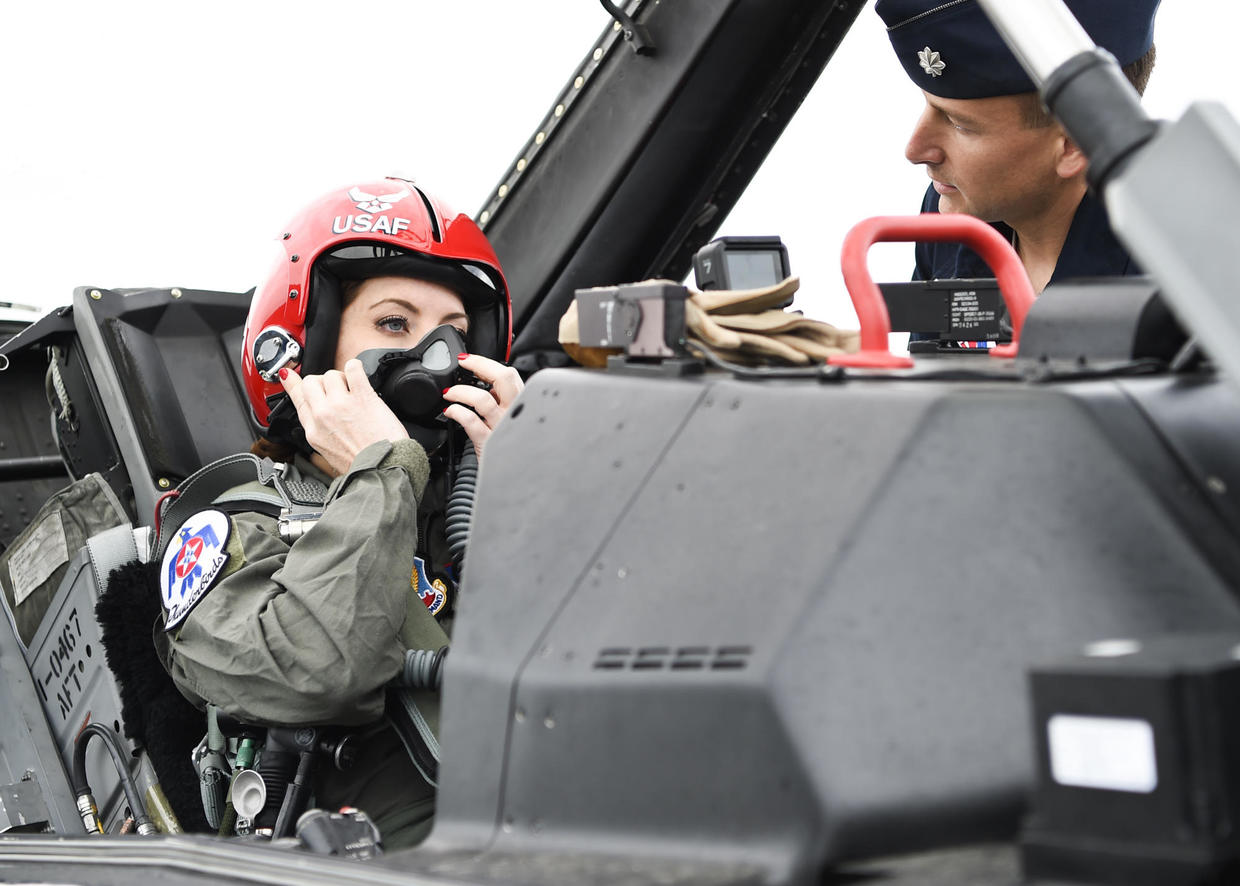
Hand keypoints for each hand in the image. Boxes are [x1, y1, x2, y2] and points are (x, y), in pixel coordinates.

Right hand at [280, 359, 408, 475]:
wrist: (382, 468)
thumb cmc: (363, 465)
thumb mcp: (330, 456)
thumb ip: (323, 435)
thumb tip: (322, 424)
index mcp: (314, 432)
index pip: (297, 399)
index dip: (292, 384)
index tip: (288, 375)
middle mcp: (323, 415)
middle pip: (310, 382)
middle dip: (321, 381)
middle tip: (336, 390)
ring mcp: (341, 404)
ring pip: (330, 374)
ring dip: (341, 377)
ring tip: (352, 388)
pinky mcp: (362, 397)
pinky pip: (353, 368)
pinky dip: (355, 367)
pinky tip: (359, 374)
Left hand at [443, 353, 523, 458]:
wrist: (513, 476)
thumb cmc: (511, 446)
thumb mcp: (512, 419)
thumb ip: (503, 401)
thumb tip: (486, 383)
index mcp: (521, 404)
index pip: (509, 375)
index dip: (487, 363)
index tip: (470, 360)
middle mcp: (514, 413)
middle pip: (503, 378)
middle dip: (479, 365)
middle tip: (463, 363)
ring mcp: (502, 427)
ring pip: (482, 399)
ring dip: (461, 391)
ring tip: (449, 393)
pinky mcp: (488, 443)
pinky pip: (470, 421)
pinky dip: (456, 412)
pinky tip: (450, 411)